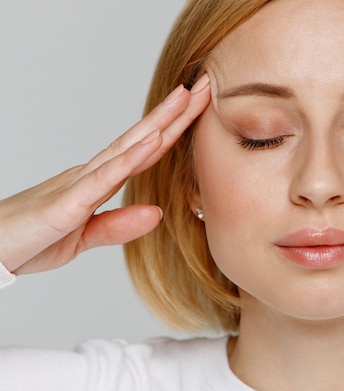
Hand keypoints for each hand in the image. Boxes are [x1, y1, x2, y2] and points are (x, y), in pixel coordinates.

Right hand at [0, 74, 210, 274]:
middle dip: (174, 114)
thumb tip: (157, 213)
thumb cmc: (29, 240)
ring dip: (158, 124)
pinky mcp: (65, 205)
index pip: (143, 152)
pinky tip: (152, 142)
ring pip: (126, 149)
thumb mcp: (82, 237)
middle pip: (140, 140)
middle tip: (205, 87)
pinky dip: (129, 160)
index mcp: (97, 182)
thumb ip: (118, 225)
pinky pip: (103, 179)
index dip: (172, 130)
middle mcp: (90, 175)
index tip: (197, 109)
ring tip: (184, 99)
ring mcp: (78, 186)